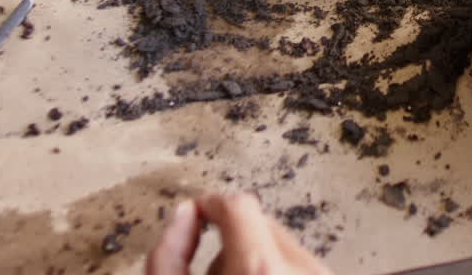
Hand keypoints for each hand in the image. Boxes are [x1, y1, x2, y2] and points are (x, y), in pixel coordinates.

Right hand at [147, 192, 332, 274]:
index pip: (236, 205)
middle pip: (259, 221)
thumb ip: (169, 257)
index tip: (196, 215)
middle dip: (229, 238)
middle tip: (206, 271)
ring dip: (252, 256)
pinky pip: (299, 262)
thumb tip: (182, 213)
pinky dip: (276, 269)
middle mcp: (302, 269)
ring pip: (281, 243)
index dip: (210, 204)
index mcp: (261, 270)